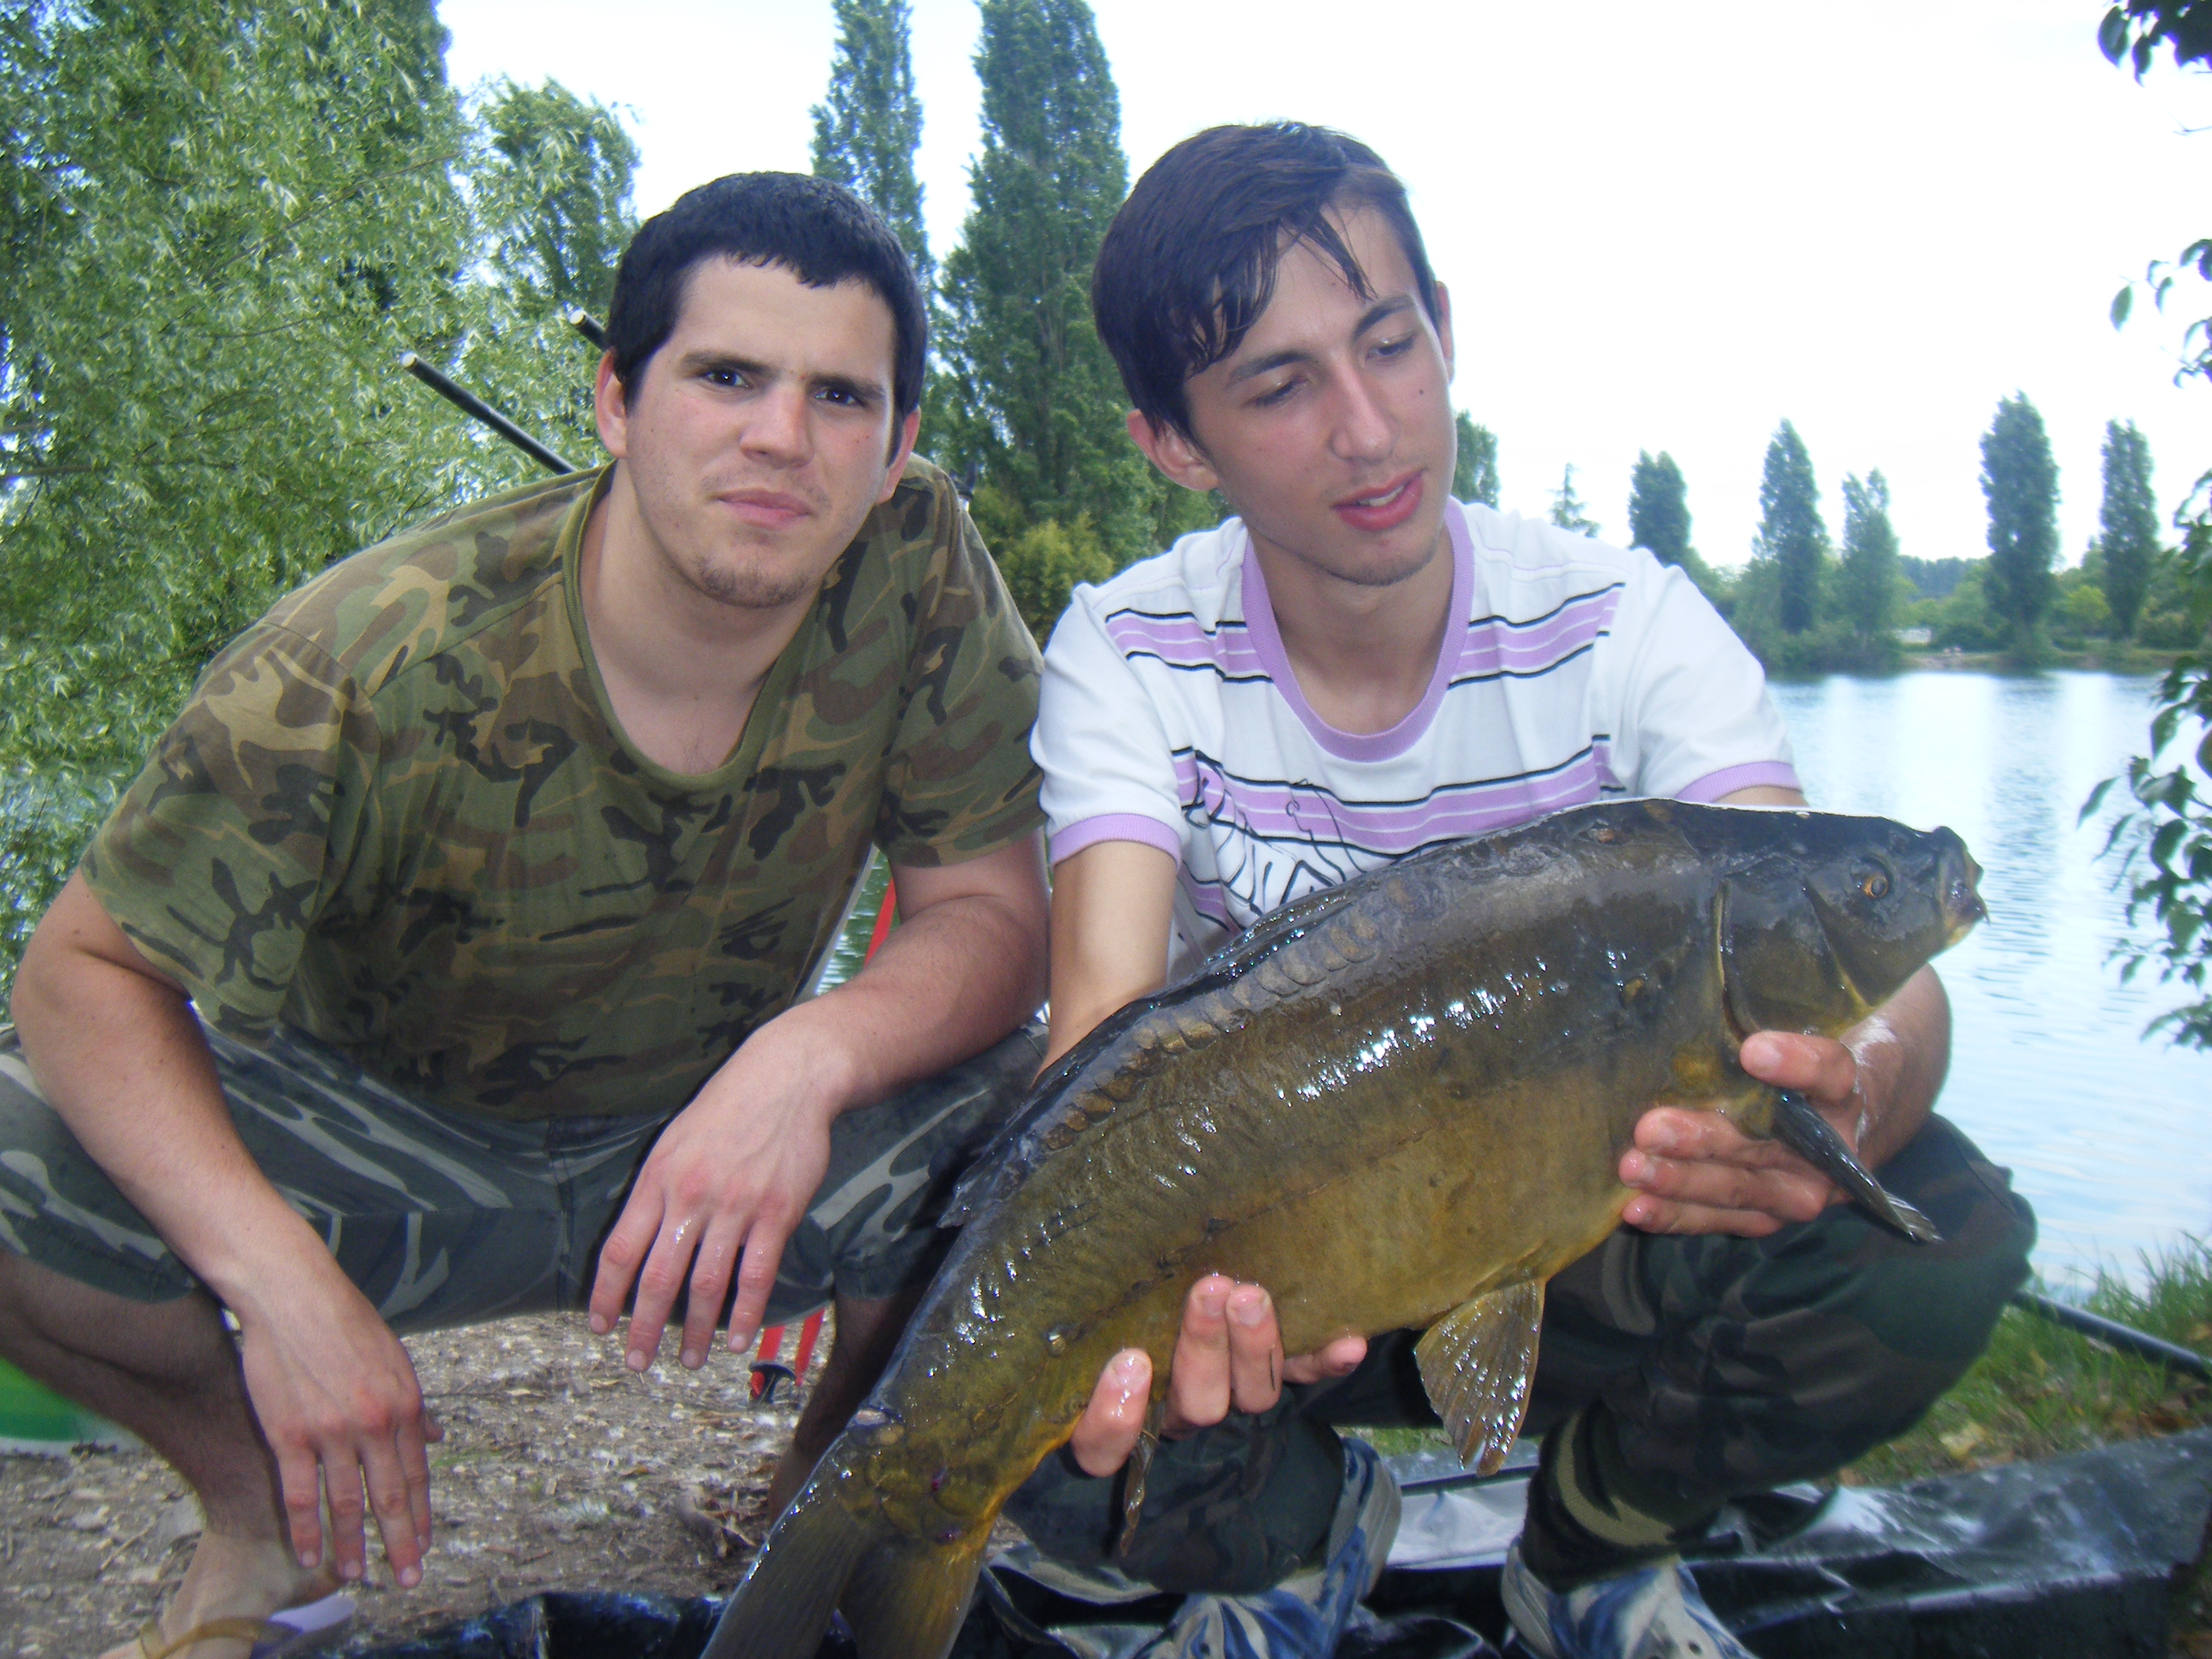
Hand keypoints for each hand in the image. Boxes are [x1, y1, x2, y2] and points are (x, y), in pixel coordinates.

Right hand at [232, 1269, 441, 1586]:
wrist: (294, 1295)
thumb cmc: (346, 1322)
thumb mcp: (396, 1359)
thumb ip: (414, 1405)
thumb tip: (436, 1438)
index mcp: (404, 1404)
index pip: (416, 1473)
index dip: (420, 1512)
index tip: (424, 1544)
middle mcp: (374, 1423)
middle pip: (390, 1496)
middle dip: (400, 1542)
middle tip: (407, 1578)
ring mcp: (331, 1431)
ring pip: (347, 1502)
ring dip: (353, 1545)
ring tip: (355, 1577)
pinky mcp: (289, 1435)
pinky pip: (300, 1494)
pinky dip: (306, 1529)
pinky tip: (310, 1553)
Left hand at [587, 1022, 836, 1371]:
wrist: (788, 1077)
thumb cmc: (728, 1109)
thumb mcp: (675, 1141)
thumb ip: (656, 1191)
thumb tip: (638, 1244)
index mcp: (658, 1178)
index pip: (620, 1250)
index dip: (606, 1296)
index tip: (600, 1328)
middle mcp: (691, 1196)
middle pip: (659, 1277)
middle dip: (644, 1328)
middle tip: (637, 1363)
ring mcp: (736, 1206)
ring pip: (707, 1284)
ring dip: (697, 1331)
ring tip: (690, 1360)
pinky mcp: (776, 1213)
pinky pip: (756, 1274)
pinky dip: (746, 1314)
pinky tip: (738, 1339)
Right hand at [1065, 1275, 1367, 1475]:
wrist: (1165, 1295)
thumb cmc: (1099, 1295)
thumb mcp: (1072, 1299)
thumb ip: (1058, 1284)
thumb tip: (1023, 1211)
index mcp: (1114, 1413)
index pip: (1103, 1447)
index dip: (1115, 1417)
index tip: (1128, 1362)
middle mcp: (1174, 1413)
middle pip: (1193, 1408)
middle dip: (1202, 1351)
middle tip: (1208, 1291)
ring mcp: (1229, 1397)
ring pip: (1248, 1396)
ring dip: (1255, 1347)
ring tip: (1251, 1293)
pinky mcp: (1273, 1374)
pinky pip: (1303, 1378)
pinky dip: (1324, 1361)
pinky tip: (1348, 1342)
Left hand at [1619, 1028, 1867, 1237]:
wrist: (1850, 1131)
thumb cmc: (1805, 1072)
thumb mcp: (1799, 1043)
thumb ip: (1763, 1037)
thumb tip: (1706, 1024)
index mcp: (1844, 1092)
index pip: (1828, 1074)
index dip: (1796, 1065)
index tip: (1754, 1052)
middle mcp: (1829, 1152)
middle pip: (1765, 1145)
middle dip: (1703, 1140)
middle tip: (1651, 1130)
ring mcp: (1799, 1191)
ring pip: (1738, 1188)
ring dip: (1681, 1182)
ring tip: (1634, 1169)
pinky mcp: (1768, 1217)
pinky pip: (1720, 1219)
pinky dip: (1676, 1216)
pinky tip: (1636, 1209)